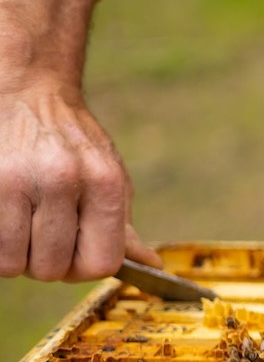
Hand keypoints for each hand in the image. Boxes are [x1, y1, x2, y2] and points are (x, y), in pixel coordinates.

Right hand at [0, 0, 159, 282]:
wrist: (27, 91)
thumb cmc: (73, 144)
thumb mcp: (109, 178)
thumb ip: (123, 227)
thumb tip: (151, 266)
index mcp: (106, 183)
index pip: (100, 264)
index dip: (84, 269)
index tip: (73, 255)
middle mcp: (63, 179)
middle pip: (53, 269)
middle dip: (46, 263)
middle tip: (41, 237)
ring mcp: (16, 178)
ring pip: (12, 263)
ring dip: (15, 255)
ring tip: (20, 226)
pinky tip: (6, 219)